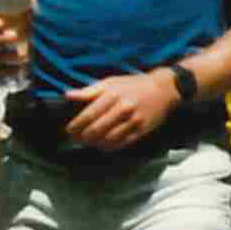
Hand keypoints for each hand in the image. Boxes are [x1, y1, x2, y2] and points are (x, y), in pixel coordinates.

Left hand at [61, 70, 179, 151]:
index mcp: (112, 95)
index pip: (89, 115)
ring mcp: (133, 121)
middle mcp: (123, 108)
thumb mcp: (109, 82)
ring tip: (88, 141)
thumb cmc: (132, 85)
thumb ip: (88, 91)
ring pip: (108, 139)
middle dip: (82, 137)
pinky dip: (109, 147)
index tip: (68, 130)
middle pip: (97, 129)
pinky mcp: (142, 130)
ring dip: (94, 143)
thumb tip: (67, 95)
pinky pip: (122, 143)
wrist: (163, 89)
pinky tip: (102, 144)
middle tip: (76, 138)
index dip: (76, 125)